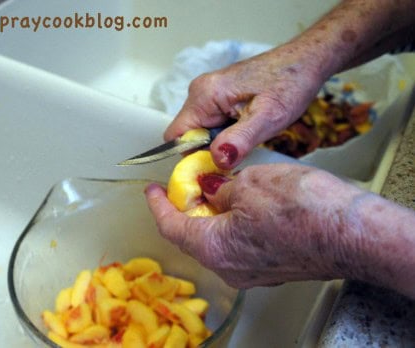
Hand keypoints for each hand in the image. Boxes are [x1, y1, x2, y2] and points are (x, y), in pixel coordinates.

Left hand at [144, 164, 365, 287]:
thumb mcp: (250, 184)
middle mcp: (229, 268)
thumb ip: (221, 190)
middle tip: (189, 183)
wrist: (352, 231)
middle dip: (188, 207)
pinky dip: (232, 224)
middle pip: (193, 235)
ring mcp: (251, 271)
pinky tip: (243, 204)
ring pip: (217, 240)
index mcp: (214, 248)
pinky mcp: (270, 266)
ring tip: (218, 188)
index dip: (158, 204)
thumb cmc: (304, 209)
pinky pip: (239, 245)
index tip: (152, 190)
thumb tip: (213, 191)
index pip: (171, 226)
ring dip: (213, 214)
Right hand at [163, 45, 325, 169]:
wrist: (306, 61)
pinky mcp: (220, 97)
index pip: (176, 137)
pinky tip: (245, 135)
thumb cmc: (290, 84)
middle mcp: (200, 92)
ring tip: (245, 145)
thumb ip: (240, 139)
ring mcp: (209, 94)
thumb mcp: (269, 117)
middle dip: (206, 153)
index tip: (214, 169)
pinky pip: (211, 125)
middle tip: (236, 160)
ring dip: (217, 145)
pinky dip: (224, 136)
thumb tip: (217, 160)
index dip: (190, 158)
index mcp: (204, 95)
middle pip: (187, 136)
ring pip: (199, 132)